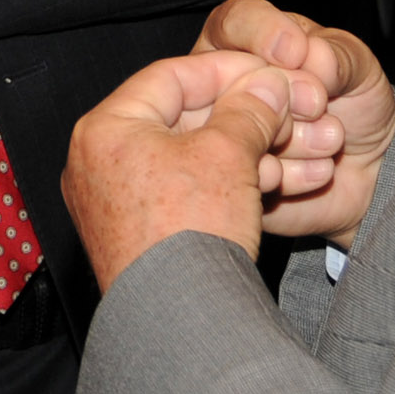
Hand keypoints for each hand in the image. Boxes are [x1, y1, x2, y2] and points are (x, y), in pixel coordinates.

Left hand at [63, 49, 319, 290]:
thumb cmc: (190, 231)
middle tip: (286, 109)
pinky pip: (188, 191)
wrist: (180, 324)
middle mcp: (99, 162)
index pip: (171, 76)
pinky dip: (229, 182)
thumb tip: (267, 85)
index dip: (228, 68)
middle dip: (244, 115)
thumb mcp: (228, 154)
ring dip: (248, 149)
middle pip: (182, 117)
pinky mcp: (140, 236)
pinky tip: (276, 183)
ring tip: (295, 148)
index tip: (268, 70)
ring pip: (192, 157)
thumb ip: (249, 109)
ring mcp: (116, 202)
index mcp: (105, 128)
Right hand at [196, 0, 394, 248]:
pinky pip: (244, 175)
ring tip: (329, 139)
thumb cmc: (355, 102)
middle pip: (225, 79)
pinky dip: (288, 174)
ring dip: (289, 138)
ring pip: (231, 131)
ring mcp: (222, 130)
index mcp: (250, 37)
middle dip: (281, 95)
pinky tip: (317, 168)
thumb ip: (338, 56)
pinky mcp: (231, 175)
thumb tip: (312, 56)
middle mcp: (224, 80)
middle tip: (318, 103)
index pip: (234, 21)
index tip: (294, 53)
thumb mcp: (360, 68)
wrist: (368, 167)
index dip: (261, 33)